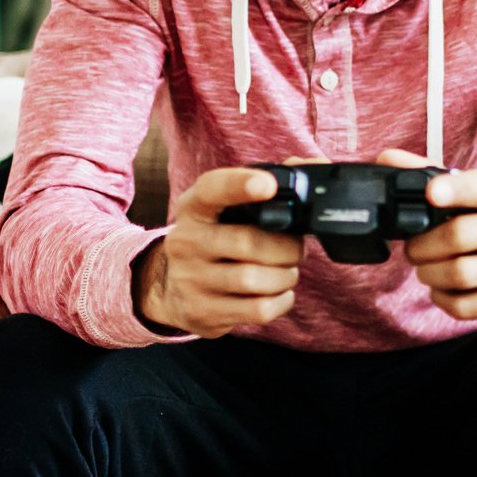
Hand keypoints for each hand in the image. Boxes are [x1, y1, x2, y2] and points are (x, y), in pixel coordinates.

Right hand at [132, 167, 303, 336]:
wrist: (173, 288)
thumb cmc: (216, 239)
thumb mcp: (225, 210)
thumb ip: (261, 186)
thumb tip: (304, 164)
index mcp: (194, 208)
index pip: (212, 189)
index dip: (240, 185)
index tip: (269, 184)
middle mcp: (185, 241)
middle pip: (248, 242)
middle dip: (287, 247)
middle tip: (296, 248)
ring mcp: (190, 280)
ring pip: (255, 280)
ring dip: (285, 276)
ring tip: (286, 271)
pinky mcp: (202, 312)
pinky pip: (257, 309)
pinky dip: (281, 300)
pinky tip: (278, 292)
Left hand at [374, 148, 476, 319]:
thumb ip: (441, 176)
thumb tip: (388, 160)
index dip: (454, 191)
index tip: (431, 194)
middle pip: (458, 237)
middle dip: (422, 244)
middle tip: (414, 246)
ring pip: (458, 274)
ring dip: (428, 272)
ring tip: (427, 266)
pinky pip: (464, 306)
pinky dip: (442, 297)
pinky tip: (444, 287)